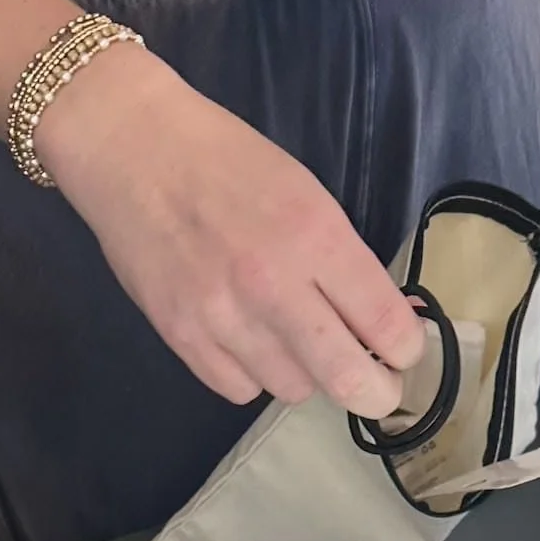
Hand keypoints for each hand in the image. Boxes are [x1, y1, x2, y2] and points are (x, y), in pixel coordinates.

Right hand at [38, 45, 423, 417]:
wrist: (132, 147)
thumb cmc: (225, 160)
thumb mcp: (304, 193)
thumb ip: (341, 261)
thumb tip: (384, 318)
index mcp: (314, 235)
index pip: (385, 324)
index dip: (407, 351)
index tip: (404, 353)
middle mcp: (272, 284)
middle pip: (345, 378)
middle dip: (374, 392)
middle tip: (377, 389)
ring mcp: (222, 316)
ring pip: (293, 390)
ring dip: (305, 373)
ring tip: (293, 340)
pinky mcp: (181, 337)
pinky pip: (239, 389)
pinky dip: (252, 375)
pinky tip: (247, 341)